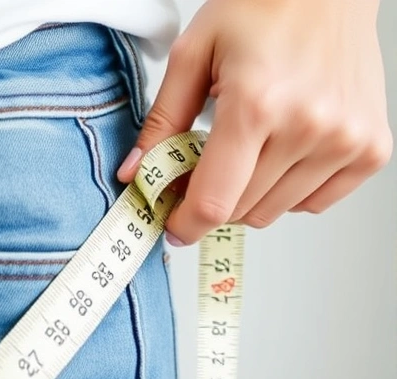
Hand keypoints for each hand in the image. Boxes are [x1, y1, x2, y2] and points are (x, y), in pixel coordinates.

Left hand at [117, 0, 391, 244]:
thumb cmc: (263, 8)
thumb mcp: (193, 54)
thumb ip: (162, 121)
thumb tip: (136, 173)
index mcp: (256, 105)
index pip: (213, 202)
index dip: (184, 224)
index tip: (172, 226)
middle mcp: (308, 127)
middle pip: (240, 210)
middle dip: (212, 198)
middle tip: (206, 163)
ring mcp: (346, 141)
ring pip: (275, 211)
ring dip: (250, 193)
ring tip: (250, 144)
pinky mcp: (371, 149)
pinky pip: (315, 203)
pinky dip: (290, 189)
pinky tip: (283, 149)